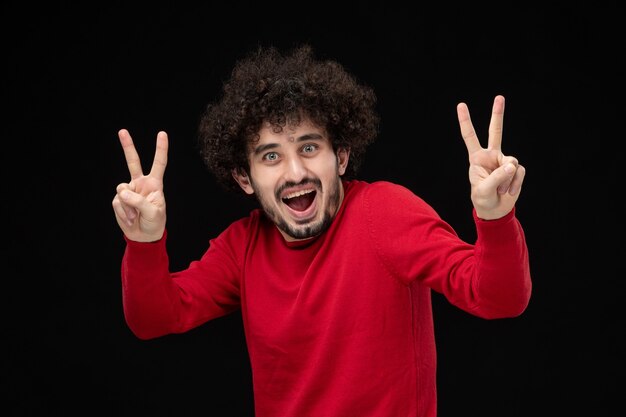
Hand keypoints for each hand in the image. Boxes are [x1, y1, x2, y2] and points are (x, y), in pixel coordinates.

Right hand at [112, 129, 167, 241]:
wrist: (143, 236)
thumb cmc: (154, 223)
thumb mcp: (153, 213)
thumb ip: (139, 201)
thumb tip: (122, 191)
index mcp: (154, 184)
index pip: (159, 164)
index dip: (161, 149)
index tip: (162, 134)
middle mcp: (140, 183)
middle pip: (133, 162)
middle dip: (127, 146)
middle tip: (122, 131)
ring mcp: (128, 190)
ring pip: (122, 189)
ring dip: (128, 206)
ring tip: (136, 216)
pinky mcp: (119, 199)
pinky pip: (118, 202)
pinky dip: (123, 212)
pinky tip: (130, 219)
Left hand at [457, 95, 525, 219]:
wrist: (495, 211)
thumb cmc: (483, 199)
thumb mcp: (483, 190)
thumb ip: (497, 177)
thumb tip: (513, 165)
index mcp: (477, 158)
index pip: (470, 137)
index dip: (465, 121)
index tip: (461, 105)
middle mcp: (491, 156)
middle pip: (495, 132)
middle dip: (498, 114)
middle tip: (499, 97)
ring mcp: (504, 161)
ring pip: (511, 162)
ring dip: (506, 180)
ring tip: (500, 190)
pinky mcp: (516, 169)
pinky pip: (519, 173)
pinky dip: (515, 184)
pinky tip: (508, 192)